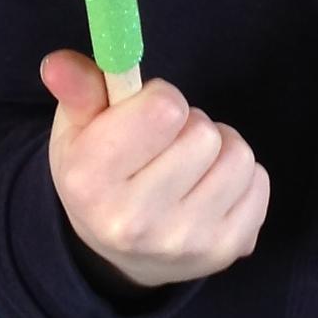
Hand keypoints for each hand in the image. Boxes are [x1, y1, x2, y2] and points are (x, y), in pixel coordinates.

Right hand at [42, 49, 269, 289]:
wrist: (122, 255)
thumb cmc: (101, 176)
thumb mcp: (76, 130)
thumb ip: (76, 88)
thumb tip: (58, 63)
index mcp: (92, 182)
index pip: (164, 110)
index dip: (161, 98)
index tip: (148, 110)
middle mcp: (136, 221)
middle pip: (203, 133)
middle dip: (189, 126)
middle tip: (167, 144)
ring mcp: (184, 241)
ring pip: (238, 155)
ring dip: (219, 149)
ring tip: (190, 165)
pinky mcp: (225, 251)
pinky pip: (259, 182)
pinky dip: (241, 177)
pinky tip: (209, 189)